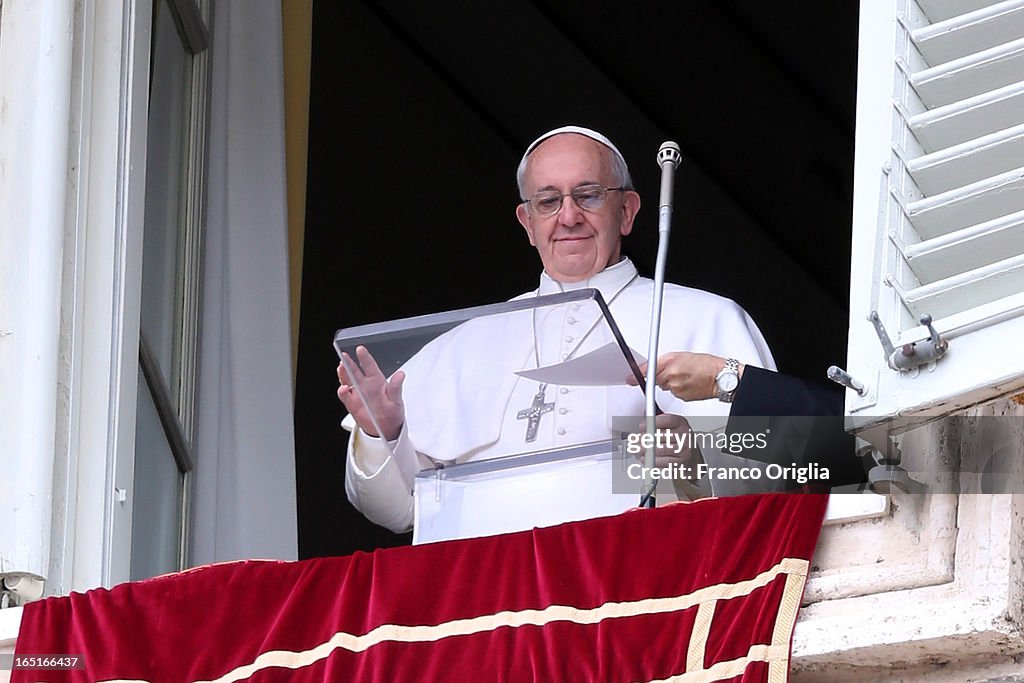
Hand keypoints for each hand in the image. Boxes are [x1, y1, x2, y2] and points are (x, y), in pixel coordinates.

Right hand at [337, 345, 405, 440]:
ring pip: (347, 380)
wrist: (386, 429)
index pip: (369, 365)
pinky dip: (342, 391)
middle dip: (348, 363)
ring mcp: (357, 393)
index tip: (360, 349)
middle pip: (354, 370)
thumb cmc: (392, 412)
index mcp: (377, 380)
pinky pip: (344, 395)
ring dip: (343, 374)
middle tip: (344, 356)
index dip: (365, 357)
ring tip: (341, 368)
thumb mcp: (397, 400)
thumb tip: (401, 375)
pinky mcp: (351, 403)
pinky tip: (344, 389)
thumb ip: (396, 387)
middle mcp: (365, 384)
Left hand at [628, 352, 743, 401]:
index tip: (629, 380)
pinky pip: (674, 393)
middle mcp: (671, 376)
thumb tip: (650, 367)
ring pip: (665, 386)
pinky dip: (678, 389)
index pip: (647, 370)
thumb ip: (663, 361)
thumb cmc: (705, 364)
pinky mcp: (681, 397)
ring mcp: (676, 388)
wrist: (719, 377)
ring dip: (670, 382)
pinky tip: (688, 383)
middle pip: (655, 380)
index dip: (636, 377)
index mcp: (669, 362)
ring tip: (684, 376)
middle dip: (660, 376)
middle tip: (673, 371)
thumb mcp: (680, 355)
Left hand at [631, 413, 709, 500]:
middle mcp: (685, 436)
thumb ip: (660, 421)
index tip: (642, 426)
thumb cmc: (679, 441)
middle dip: (644, 438)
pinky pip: (660, 461)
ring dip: (644, 450)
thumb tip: (646, 414)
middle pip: (660, 436)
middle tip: (635, 439)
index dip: (652, 422)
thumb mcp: (673, 427)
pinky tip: (644, 458)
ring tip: (636, 449)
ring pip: (658, 449)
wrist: (692, 459)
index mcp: (682, 424)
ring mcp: (683, 450)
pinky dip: (649, 460)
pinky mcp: (679, 463)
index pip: (668, 420)